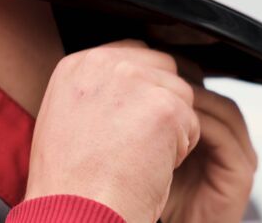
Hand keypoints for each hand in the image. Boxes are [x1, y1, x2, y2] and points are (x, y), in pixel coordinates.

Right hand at [24, 40, 199, 222]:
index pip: (134, 54)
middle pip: (163, 68)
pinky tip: (152, 165)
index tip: (141, 112)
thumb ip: (102, 89)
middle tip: (141, 138)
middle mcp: (106, 64)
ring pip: (182, 94)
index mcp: (80, 65)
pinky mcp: (163, 107)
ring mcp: (135, 82)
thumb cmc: (71, 178)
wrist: (76, 209)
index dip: (146, 86)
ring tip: (142, 154)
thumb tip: (135, 84)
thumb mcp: (69, 116)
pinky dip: (181, 148)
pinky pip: (193, 122)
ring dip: (173, 125)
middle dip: (163, 101)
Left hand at [161, 68, 256, 222]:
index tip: (152, 69)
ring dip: (194, 101)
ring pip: (224, 112)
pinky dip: (200, 126)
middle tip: (158, 76)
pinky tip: (175, 124)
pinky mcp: (240, 174)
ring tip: (164, 96)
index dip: (180, 78)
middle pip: (216, 97)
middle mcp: (230, 141)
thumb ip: (155, 122)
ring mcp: (240, 157)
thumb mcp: (155, 148)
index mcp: (213, 133)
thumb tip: (133, 87)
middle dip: (186, 85)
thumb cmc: (158, 194)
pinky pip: (225, 138)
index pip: (204, 92)